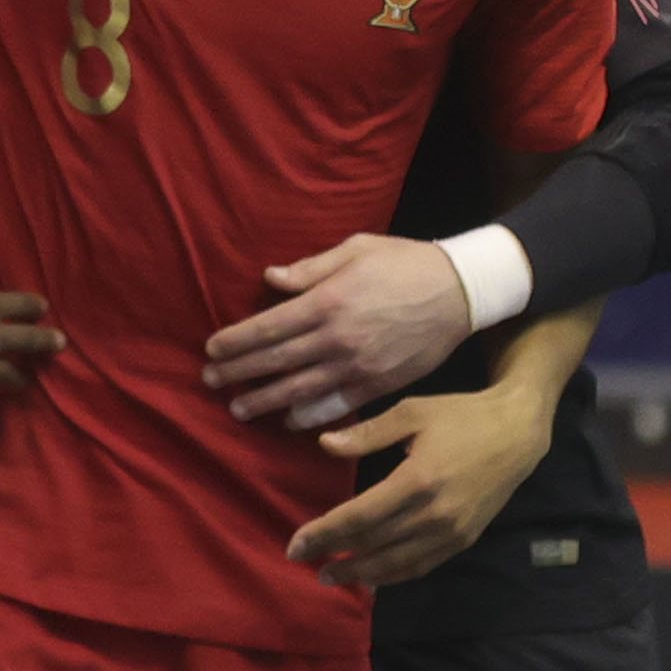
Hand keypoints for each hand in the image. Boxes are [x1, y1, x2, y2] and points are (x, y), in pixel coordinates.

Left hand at [203, 234, 471, 428]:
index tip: (212, 349)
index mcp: (328, 301)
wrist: (459, 292)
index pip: (269, 327)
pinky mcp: (379, 385)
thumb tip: (270, 279)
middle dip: (239, 373)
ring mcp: (359, 366)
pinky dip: (311, 417)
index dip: (236, 341)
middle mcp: (338, 338)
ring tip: (238, 408)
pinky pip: (338, 407)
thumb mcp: (356, 249)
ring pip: (301, 390)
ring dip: (265, 401)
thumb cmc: (404, 262)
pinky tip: (289, 421)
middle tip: (211, 381)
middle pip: (277, 361)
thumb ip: (310, 268)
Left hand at [285, 383, 553, 587]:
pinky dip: (393, 575)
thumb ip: (367, 433)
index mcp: (417, 480)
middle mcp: (434, 514)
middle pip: (373, 544)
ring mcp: (451, 532)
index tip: (295, 544)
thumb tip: (324, 444)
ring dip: (360, 573)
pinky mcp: (463, 540)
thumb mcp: (412, 412)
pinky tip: (372, 578)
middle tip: (301, 560)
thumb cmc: (462, 415)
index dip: (324, 534)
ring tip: (330, 576)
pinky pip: (421, 565)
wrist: (517, 433)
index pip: (359, 516)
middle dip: (334, 555)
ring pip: (397, 563)